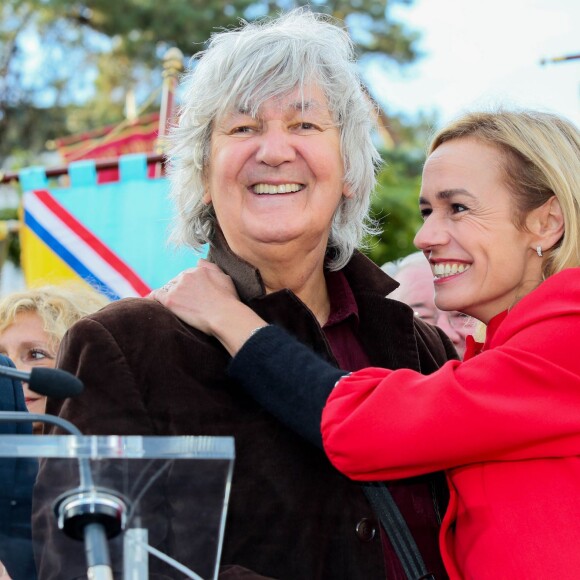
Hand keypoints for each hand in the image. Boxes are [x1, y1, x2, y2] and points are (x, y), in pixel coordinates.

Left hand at [150, 260, 266, 355]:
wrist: (225, 316)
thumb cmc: (228, 300)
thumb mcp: (224, 277)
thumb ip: (210, 267)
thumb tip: (199, 260)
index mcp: (199, 270)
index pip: (187, 275)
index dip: (189, 286)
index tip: (192, 295)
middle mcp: (186, 275)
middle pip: (176, 281)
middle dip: (179, 290)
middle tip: (186, 303)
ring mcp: (177, 287)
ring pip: (167, 288)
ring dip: (169, 295)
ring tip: (173, 306)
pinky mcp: (170, 300)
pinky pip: (155, 296)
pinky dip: (152, 298)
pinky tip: (150, 302)